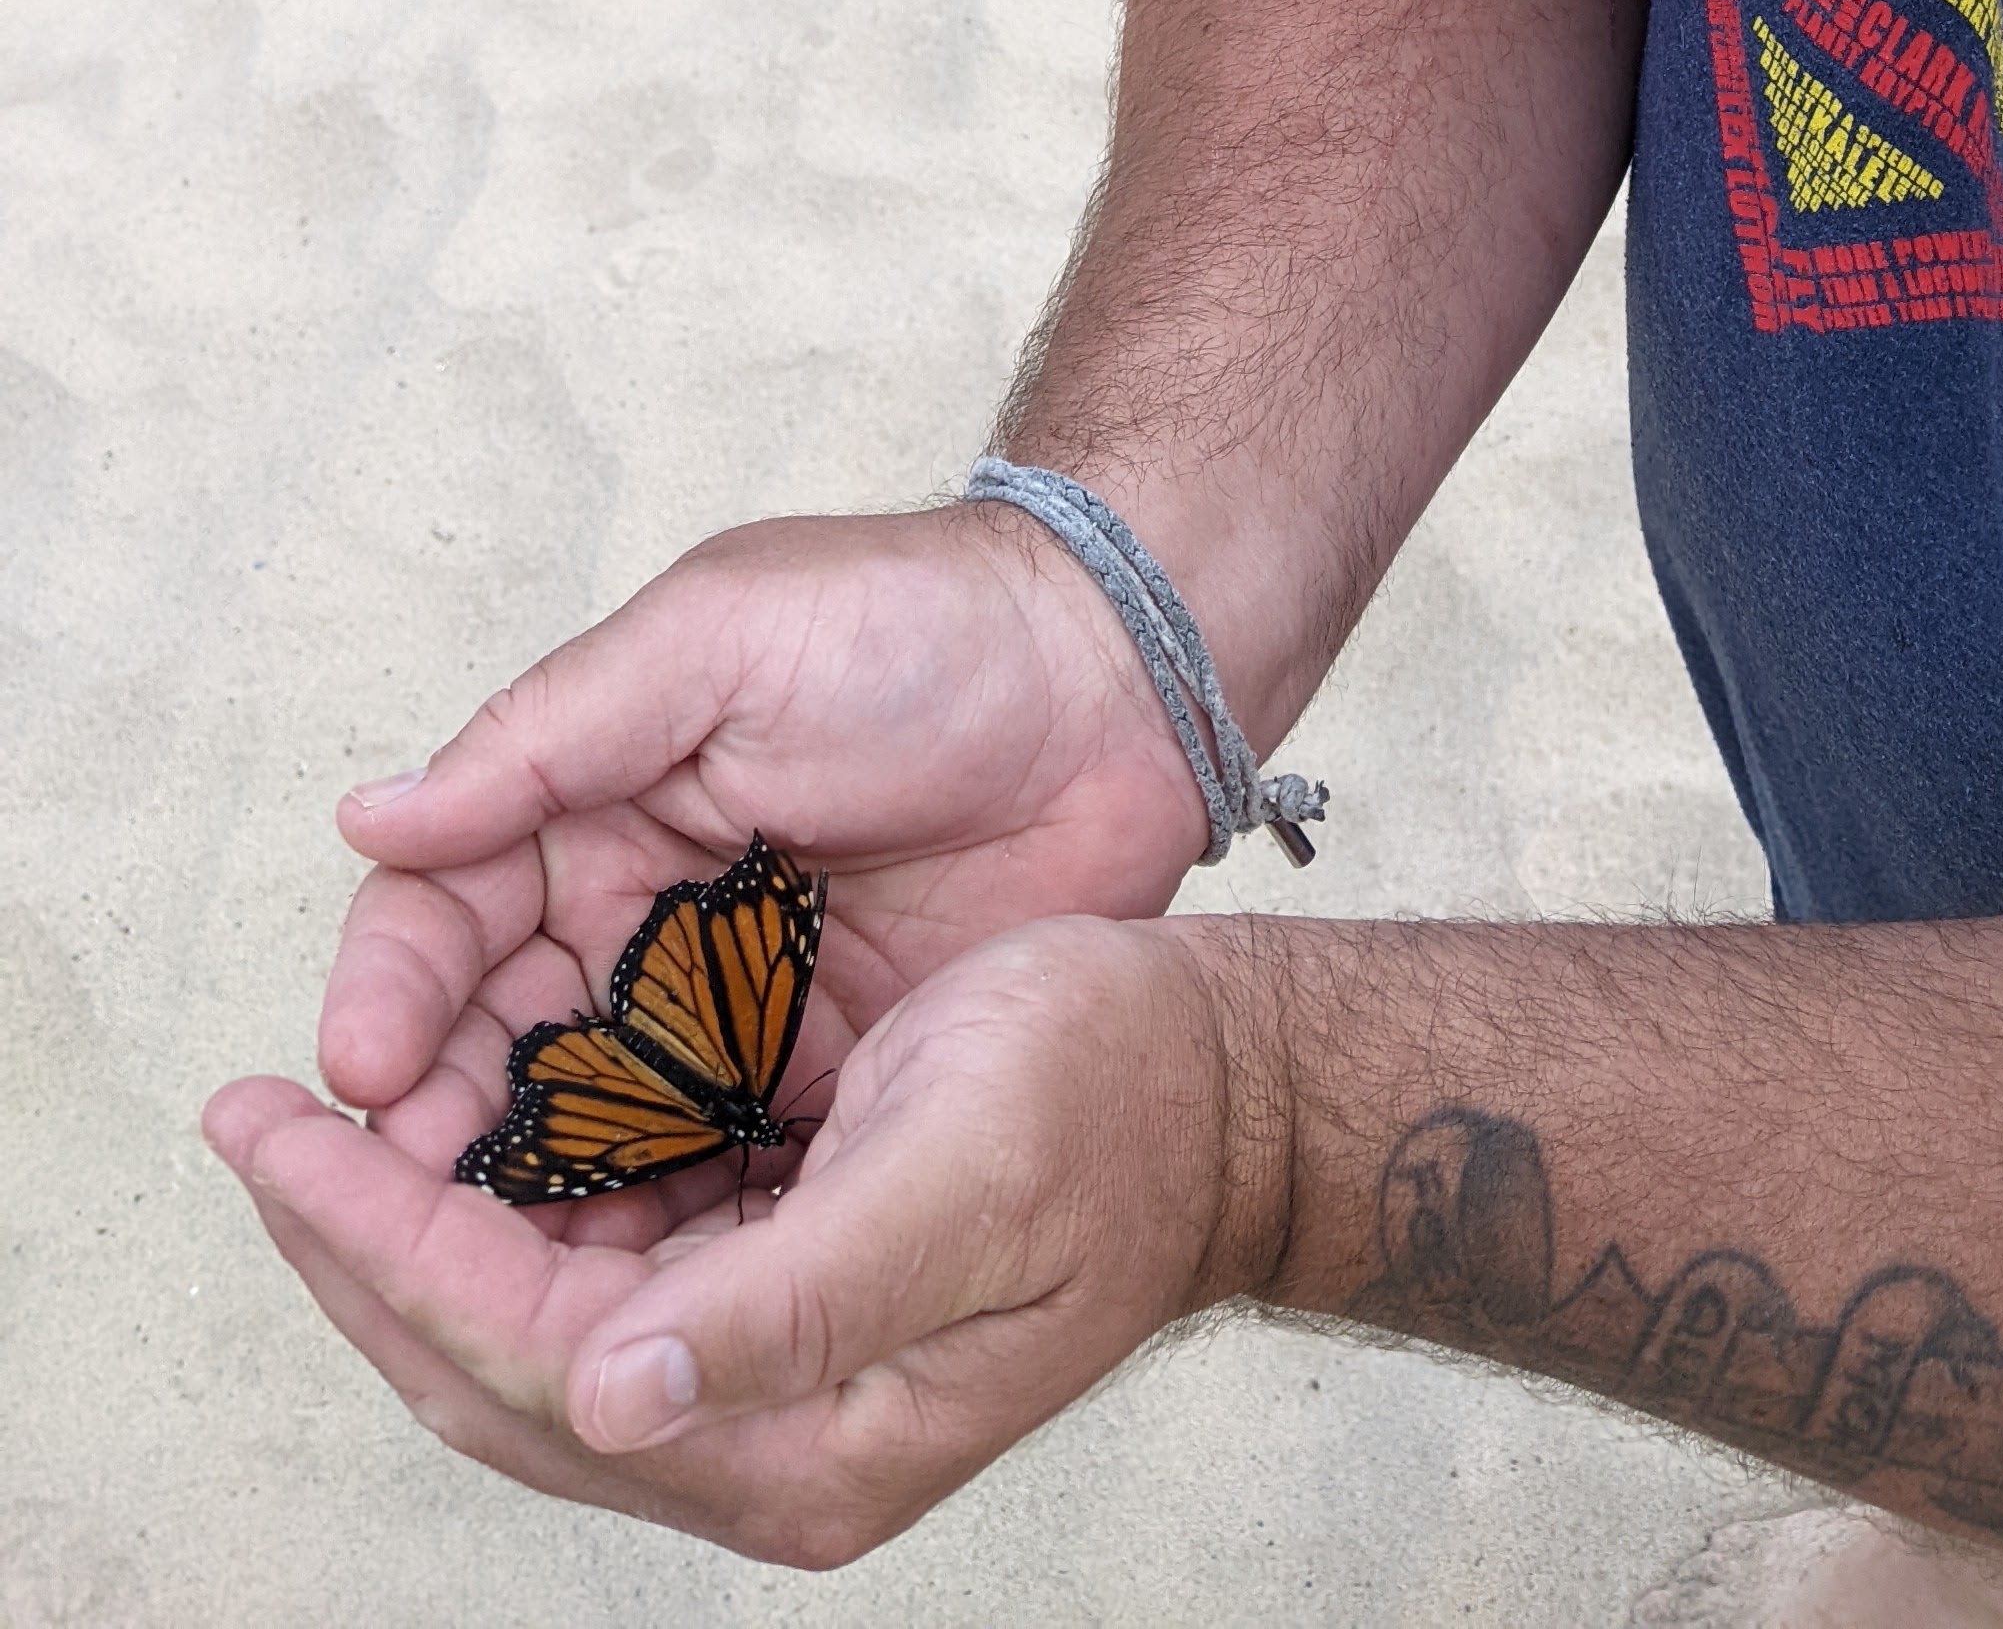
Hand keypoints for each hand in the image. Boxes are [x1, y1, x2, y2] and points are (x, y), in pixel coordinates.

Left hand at [203, 916, 1282, 1564]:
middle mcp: (767, 1438)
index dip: (386, 1244)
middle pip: (497, 1367)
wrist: (1230, 1086)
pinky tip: (464, 1124)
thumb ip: (789, 1299)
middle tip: (251, 1124)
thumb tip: (609, 1391)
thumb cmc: (1118, 1100)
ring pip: (531, 1322)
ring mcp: (770, 1382)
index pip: (527, 1355)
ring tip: (319, 1123)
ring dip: (419, 1225)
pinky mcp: (779, 1300)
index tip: (283, 1131)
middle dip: (359, 1245)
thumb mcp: (960, 1177)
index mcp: (801, 1438)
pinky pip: (600, 1272)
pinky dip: (511, 1200)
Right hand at [288, 506, 1212, 1191]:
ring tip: (497, 1283)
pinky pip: (714, 1184)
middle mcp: (638, 928)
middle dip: (436, 1134)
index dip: (392, 996)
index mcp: (591, 811)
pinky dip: (663, 1243)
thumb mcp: (721, 637)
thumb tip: (372, 818)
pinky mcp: (822, 1086)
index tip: (364, 1072)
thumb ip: (555, 734)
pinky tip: (631, 1301)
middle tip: (398, 1208)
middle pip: (493, 1056)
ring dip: (533, 1213)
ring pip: (589, 1141)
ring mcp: (727, 1018)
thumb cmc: (917, 620)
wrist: (1114, 677)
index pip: (443, 920)